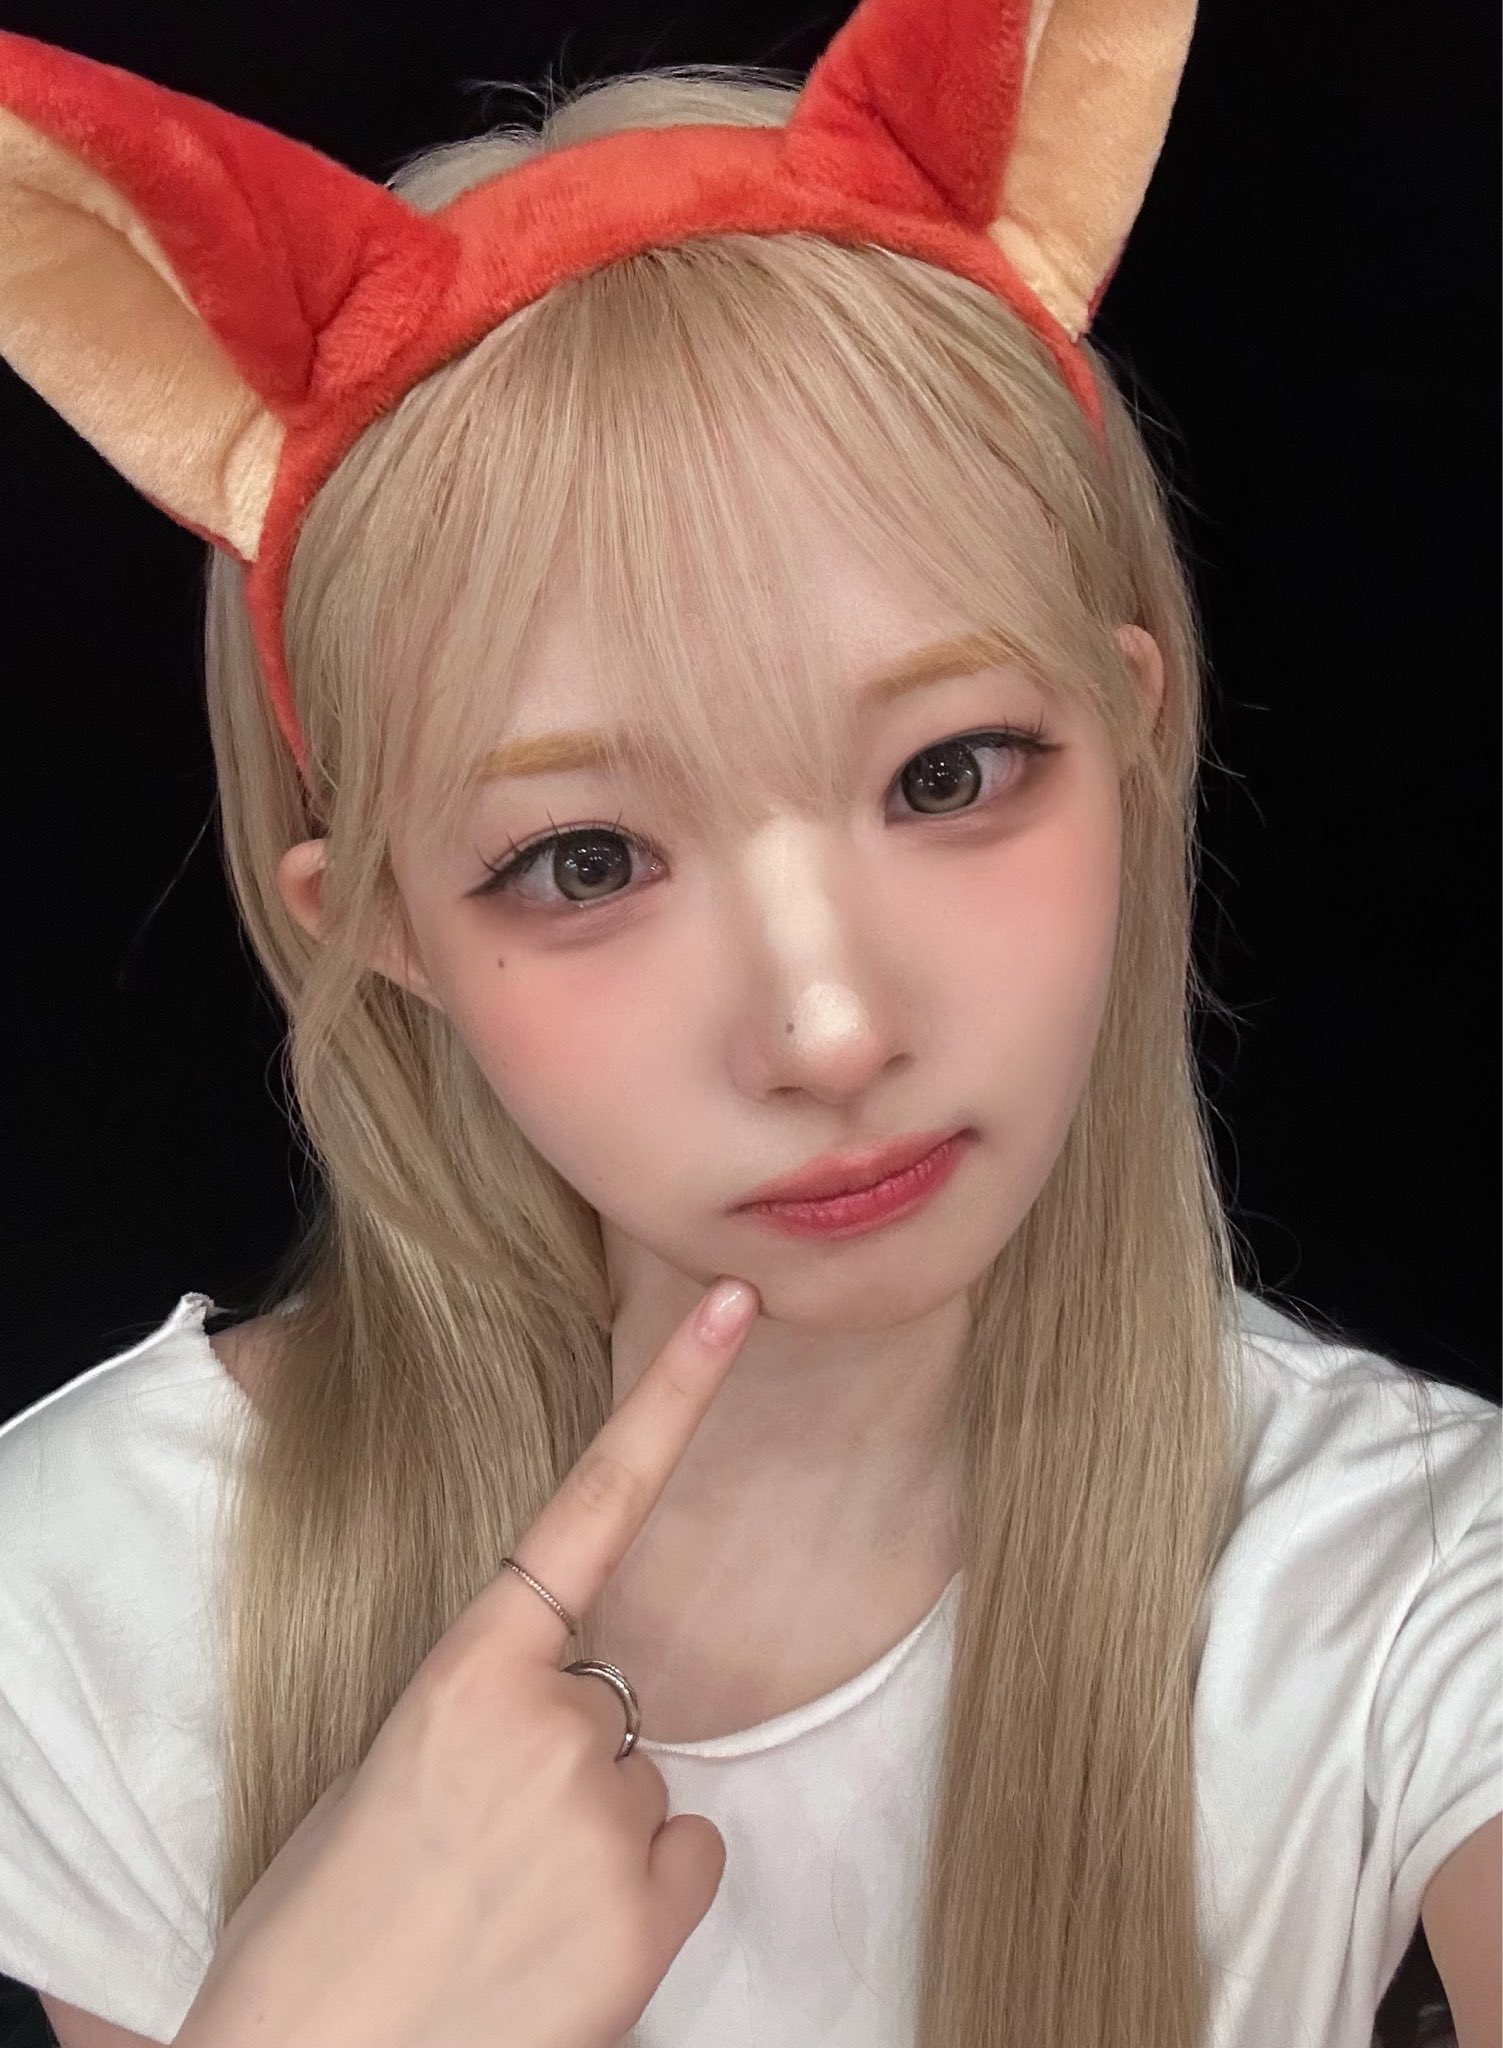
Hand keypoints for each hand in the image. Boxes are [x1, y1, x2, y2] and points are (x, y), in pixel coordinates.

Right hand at [173, 1276, 761, 2047]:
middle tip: (479, 1852)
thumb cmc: (324, 1932)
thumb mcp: (380, 1779)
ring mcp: (605, 1812)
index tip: (735, 1307)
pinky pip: (684, 1855)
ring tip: (506, 1912)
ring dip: (598, 1841)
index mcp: (461, 1672)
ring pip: (644, 1787)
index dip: (673, 1399)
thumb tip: (551, 1714)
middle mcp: (549, 1720)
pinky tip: (565, 1946)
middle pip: (613, 1703)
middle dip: (567, 1764)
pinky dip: (640, 1896)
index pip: (589, 1505)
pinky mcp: (649, 1907)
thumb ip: (476, 1713)